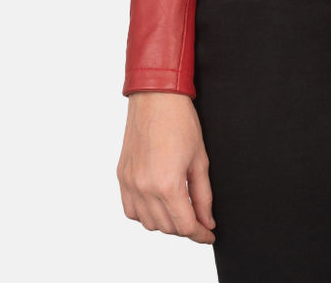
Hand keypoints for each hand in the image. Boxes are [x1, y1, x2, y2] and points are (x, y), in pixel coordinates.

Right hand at [117, 92, 215, 243]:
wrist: (156, 97)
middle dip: (185, 227)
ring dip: (165, 222)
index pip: (185, 225)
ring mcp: (130, 183)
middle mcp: (145, 188)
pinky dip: (144, 213)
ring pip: (148, 222)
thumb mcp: (200, 159)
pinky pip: (130, 210)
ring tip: (180, 209)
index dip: (200, 234)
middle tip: (199, 219)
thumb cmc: (180, 121)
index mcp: (167, 184)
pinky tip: (158, 203)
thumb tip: (207, 220)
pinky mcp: (122, 176)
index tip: (209, 234)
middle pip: (167, 227)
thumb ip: (203, 195)